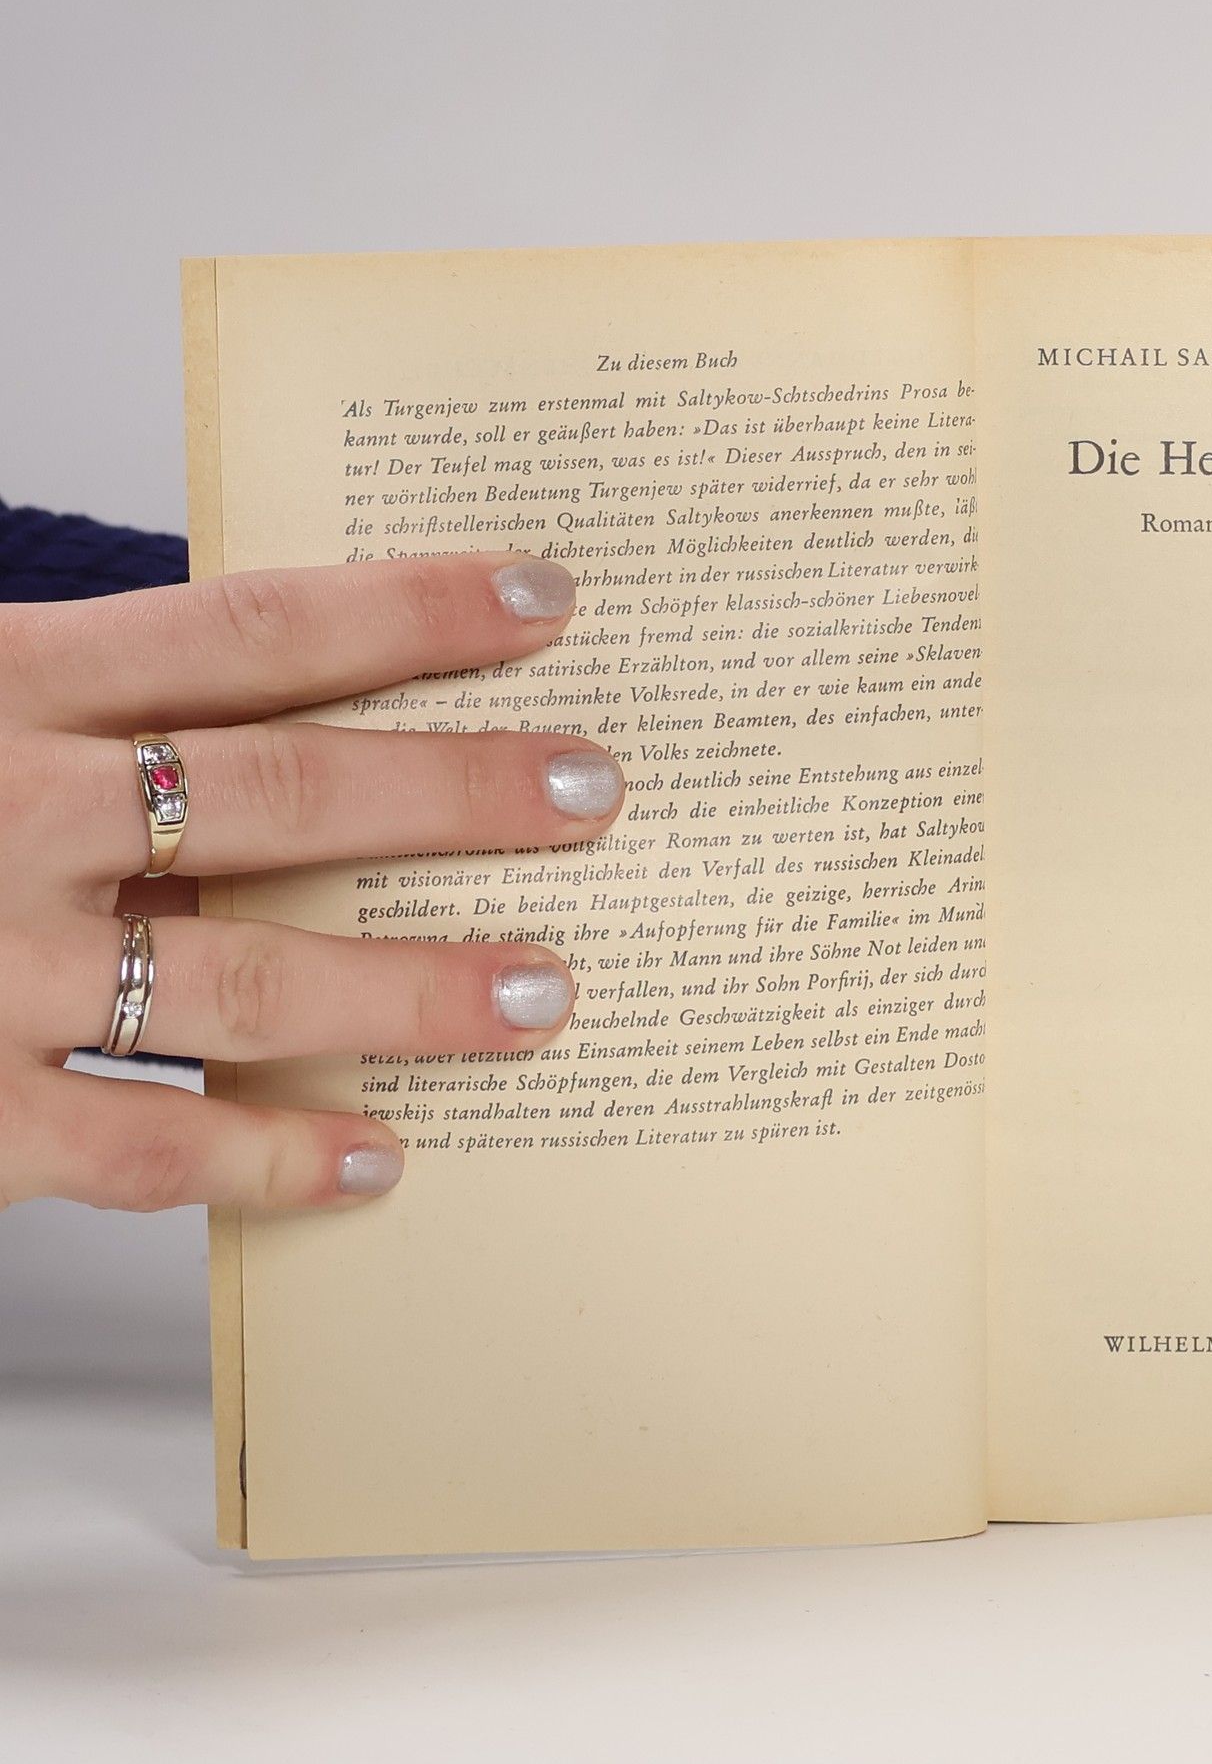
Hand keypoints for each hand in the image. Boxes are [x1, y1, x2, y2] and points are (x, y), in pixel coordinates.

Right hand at [0, 553, 623, 1211]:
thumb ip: (60, 690)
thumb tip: (254, 682)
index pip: (246, 632)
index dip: (407, 608)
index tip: (541, 597)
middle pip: (278, 796)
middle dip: (456, 793)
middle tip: (599, 791)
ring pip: (239, 987)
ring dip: (407, 995)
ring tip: (548, 994)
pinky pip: (137, 1153)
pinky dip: (263, 1165)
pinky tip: (374, 1163)